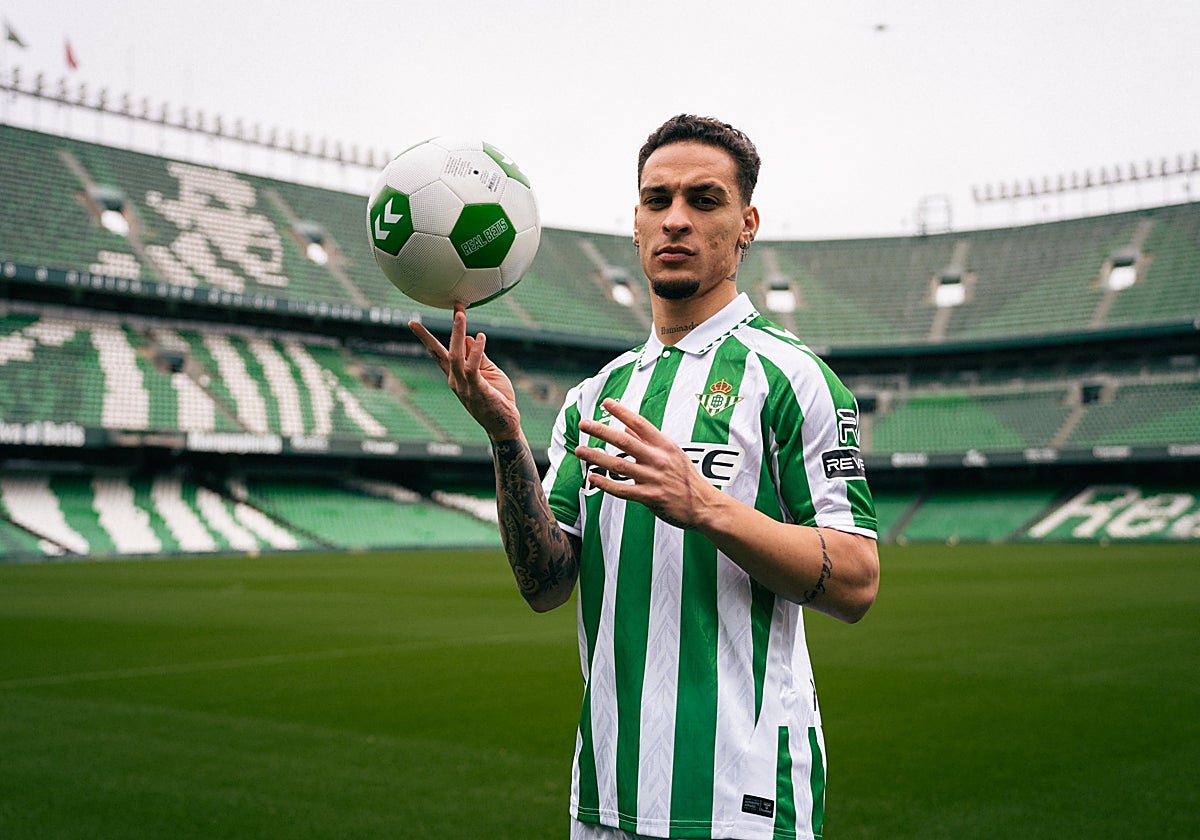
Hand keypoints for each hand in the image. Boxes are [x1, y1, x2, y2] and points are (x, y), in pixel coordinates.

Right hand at [408, 303, 520, 439]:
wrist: (503, 425)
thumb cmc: (497, 399)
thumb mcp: (488, 373)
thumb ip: (478, 357)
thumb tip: (470, 337)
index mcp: (455, 376)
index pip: (437, 353)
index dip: (426, 338)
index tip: (414, 323)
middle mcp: (455, 380)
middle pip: (439, 353)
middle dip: (434, 333)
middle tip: (432, 314)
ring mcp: (464, 386)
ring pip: (455, 355)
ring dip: (457, 333)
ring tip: (460, 314)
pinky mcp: (477, 389)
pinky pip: (472, 368)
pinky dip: (475, 352)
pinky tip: (480, 336)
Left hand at [575, 398, 719, 529]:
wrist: (704, 506)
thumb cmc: (686, 479)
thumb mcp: (672, 453)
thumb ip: (647, 440)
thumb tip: (625, 424)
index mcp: (665, 445)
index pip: (640, 423)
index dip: (622, 411)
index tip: (606, 403)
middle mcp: (658, 459)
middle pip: (624, 440)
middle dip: (601, 431)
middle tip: (583, 424)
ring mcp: (654, 478)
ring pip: (619, 464)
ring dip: (597, 457)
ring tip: (580, 451)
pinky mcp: (651, 497)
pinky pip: (623, 489)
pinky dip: (606, 484)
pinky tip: (593, 478)